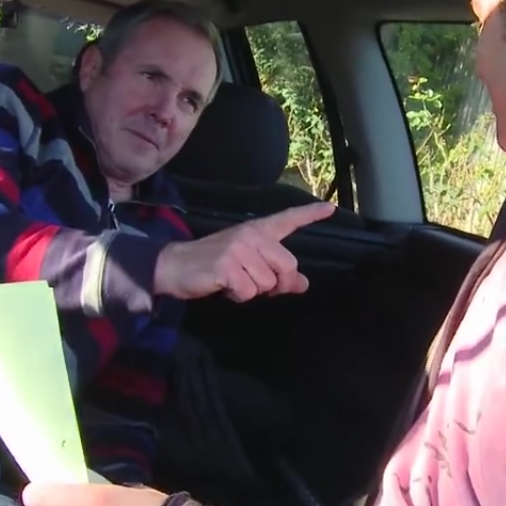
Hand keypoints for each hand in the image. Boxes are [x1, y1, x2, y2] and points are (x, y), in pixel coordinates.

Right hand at [153, 202, 334, 301]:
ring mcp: (238, 249)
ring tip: (232, 281)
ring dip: (252, 291)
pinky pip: (249, 292)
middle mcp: (251, 235)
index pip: (287, 220)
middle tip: (254, 284)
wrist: (175, 266)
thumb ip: (276, 274)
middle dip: (276, 284)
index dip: (309, 215)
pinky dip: (238, 296)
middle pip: (287, 266)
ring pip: (268, 283)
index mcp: (257, 231)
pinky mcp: (226, 265)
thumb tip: (302, 284)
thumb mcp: (248, 267)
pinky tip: (224, 286)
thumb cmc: (214, 267)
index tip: (329, 209)